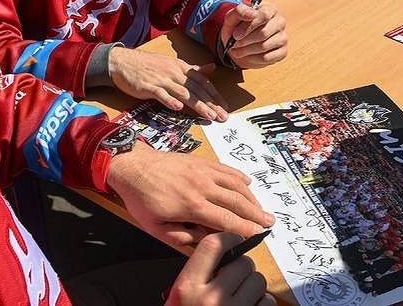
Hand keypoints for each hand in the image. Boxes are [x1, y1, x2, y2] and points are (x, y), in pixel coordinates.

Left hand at [108, 145, 274, 246]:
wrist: (132, 165)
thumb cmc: (142, 199)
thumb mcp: (155, 227)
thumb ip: (181, 236)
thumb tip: (204, 240)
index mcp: (192, 206)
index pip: (226, 220)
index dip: (244, 229)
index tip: (258, 235)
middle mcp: (203, 187)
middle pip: (237, 202)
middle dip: (255, 214)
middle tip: (269, 223)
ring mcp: (204, 171)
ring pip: (236, 185)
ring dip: (251, 198)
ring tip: (261, 208)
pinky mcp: (202, 162)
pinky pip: (227, 169)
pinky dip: (240, 178)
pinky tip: (248, 185)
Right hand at [109, 47, 227, 121]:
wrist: (122, 62)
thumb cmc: (148, 65)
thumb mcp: (173, 64)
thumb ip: (193, 69)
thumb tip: (211, 68)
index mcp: (181, 67)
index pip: (202, 82)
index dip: (215, 95)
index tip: (225, 106)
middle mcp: (174, 73)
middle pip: (196, 89)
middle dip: (211, 104)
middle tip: (223, 116)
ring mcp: (161, 79)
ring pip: (183, 93)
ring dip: (197, 105)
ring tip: (209, 115)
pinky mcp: (148, 86)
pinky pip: (161, 94)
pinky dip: (169, 100)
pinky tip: (178, 108)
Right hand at [165, 233, 274, 305]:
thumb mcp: (180, 299)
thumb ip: (198, 276)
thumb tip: (226, 253)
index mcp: (187, 288)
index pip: (214, 246)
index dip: (228, 239)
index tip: (233, 241)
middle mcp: (211, 299)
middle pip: (243, 263)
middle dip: (242, 269)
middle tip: (233, 280)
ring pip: (258, 281)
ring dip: (253, 287)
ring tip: (239, 299)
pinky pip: (267, 302)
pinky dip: (261, 304)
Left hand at [220, 3, 286, 68]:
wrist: (239, 45)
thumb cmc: (238, 28)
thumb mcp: (232, 18)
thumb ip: (240, 12)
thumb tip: (252, 14)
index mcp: (270, 9)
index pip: (264, 16)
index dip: (248, 27)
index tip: (235, 35)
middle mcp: (280, 22)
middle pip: (264, 33)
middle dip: (245, 41)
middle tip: (234, 45)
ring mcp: (283, 37)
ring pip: (264, 46)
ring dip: (246, 50)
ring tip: (237, 51)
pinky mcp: (282, 52)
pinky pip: (267, 58)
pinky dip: (253, 58)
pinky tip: (247, 55)